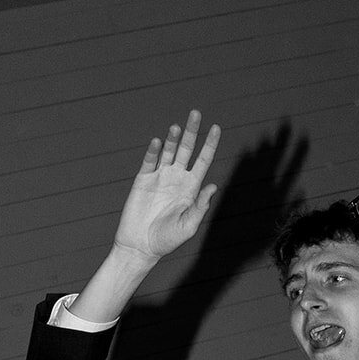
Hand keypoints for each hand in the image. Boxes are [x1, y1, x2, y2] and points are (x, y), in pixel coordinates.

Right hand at [112, 110, 220, 264]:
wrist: (141, 246)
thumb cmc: (167, 239)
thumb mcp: (189, 225)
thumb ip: (200, 206)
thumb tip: (213, 185)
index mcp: (191, 188)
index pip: (203, 160)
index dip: (210, 144)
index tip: (217, 127)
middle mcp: (177, 178)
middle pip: (187, 149)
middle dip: (192, 132)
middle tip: (196, 113)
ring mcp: (159, 177)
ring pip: (169, 151)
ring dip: (173, 138)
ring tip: (177, 127)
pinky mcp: (143, 179)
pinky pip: (149, 161)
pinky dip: (154, 151)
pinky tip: (159, 142)